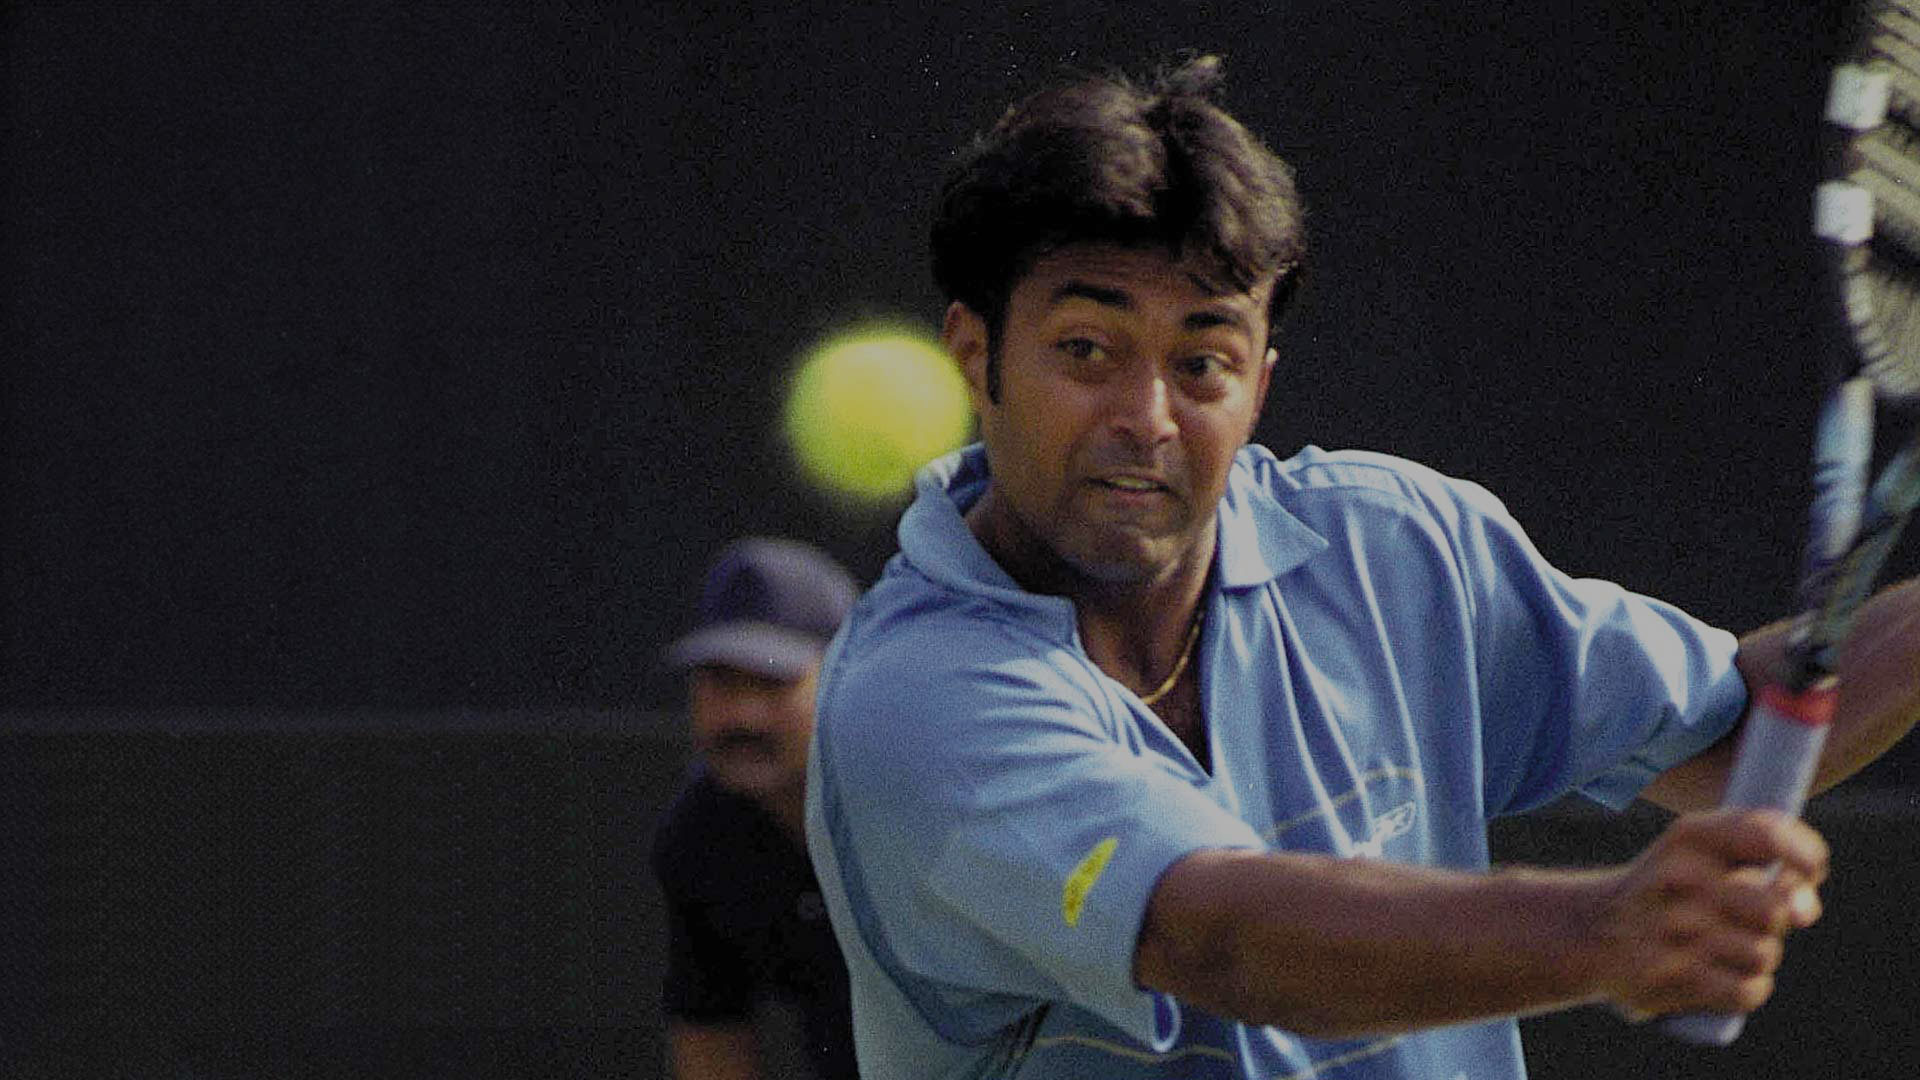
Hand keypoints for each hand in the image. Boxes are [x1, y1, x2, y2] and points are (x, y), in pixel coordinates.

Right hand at [1581, 808, 1827, 1021]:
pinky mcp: (1675, 979)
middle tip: (1744, 917)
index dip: (1805, 854)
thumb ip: (1762, 861)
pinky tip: (1717, 976)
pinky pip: (1750, 990)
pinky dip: (1744, 988)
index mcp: (1688, 838)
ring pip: (1764, 954)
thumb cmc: (1665, 890)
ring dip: (1756, 956)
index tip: (1811, 869)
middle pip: (1776, 908)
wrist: (1588, 932)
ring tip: (1720, 947)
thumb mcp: (1696, 852)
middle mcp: (1681, 879)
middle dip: (1775, 919)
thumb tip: (1807, 907)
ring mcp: (1677, 931)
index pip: (1768, 836)